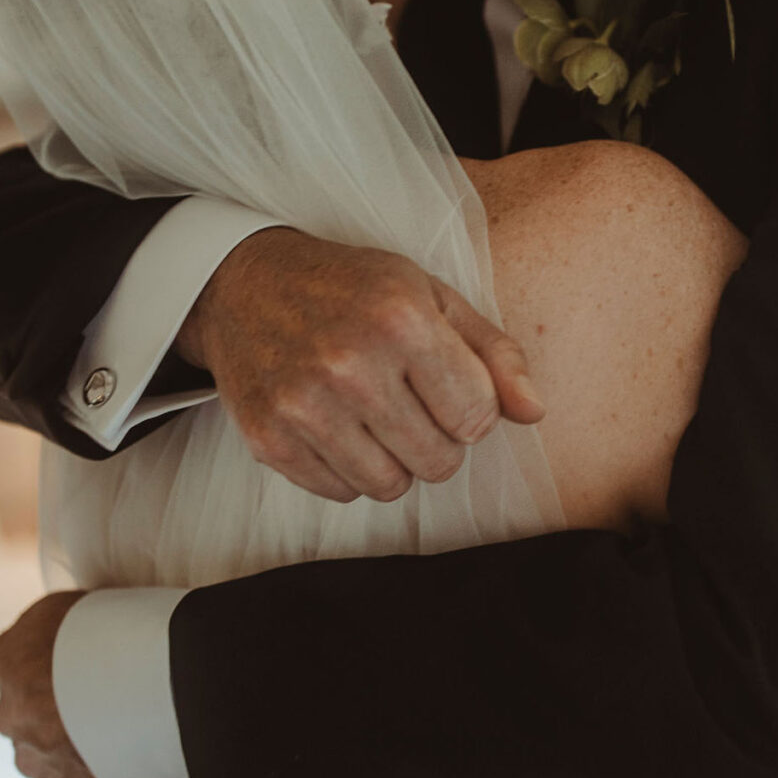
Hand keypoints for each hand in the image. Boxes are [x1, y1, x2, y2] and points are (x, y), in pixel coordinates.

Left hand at [0, 592, 110, 777]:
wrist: (138, 685)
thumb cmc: (108, 634)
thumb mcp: (65, 609)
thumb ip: (48, 633)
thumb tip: (60, 642)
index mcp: (5, 662)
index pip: (11, 666)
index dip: (43, 667)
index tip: (74, 668)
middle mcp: (9, 714)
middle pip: (26, 716)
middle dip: (52, 714)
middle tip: (99, 704)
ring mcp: (32, 757)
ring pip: (46, 754)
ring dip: (69, 747)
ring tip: (117, 734)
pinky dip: (90, 776)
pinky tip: (121, 759)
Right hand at [179, 226, 543, 503]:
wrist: (242, 285)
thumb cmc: (352, 289)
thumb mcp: (430, 296)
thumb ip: (493, 353)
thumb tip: (535, 413)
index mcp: (401, 320)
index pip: (477, 418)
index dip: (469, 408)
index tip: (442, 384)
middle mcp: (350, 365)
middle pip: (438, 462)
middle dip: (436, 439)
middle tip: (407, 401)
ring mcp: (303, 406)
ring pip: (390, 487)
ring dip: (393, 460)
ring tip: (373, 415)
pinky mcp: (269, 439)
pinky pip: (341, 492)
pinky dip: (347, 469)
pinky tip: (334, 424)